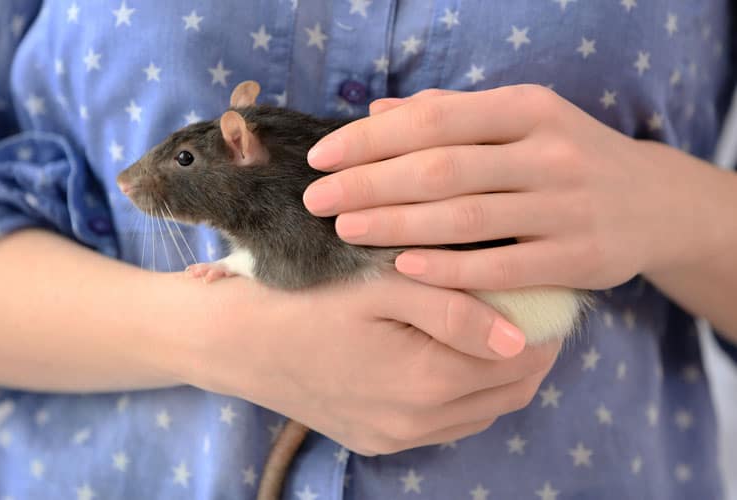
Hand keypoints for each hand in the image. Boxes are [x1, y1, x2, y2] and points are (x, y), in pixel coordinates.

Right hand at [169, 272, 557, 454]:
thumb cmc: (304, 298)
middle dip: (532, 351)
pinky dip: (465, 394)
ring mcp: (397, 439)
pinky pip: (446, 425)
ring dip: (499, 374)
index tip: (547, 289)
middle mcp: (420, 423)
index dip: (546, 324)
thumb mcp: (380, 285)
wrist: (234, 341)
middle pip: (511, 393)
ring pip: (482, 412)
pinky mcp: (377, 442)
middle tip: (528, 306)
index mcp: (429, 382)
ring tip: (492, 328)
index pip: (522, 360)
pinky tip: (450, 356)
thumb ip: (455, 309)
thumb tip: (520, 338)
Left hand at [303, 85, 707, 290]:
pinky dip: (449, 269)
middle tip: (318, 200)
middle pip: (442, 168)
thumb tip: (377, 114)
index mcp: (528, 108)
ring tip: (347, 230)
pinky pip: (501, 266)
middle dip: (371, 184)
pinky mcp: (579, 258)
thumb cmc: (566, 157)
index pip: (434, 118)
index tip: (321, 158)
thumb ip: (451, 116)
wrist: (654, 203)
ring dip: (398, 224)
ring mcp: (567, 206)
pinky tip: (404, 267)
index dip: (370, 140)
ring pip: (467, 217)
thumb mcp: (519, 122)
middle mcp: (550, 152)